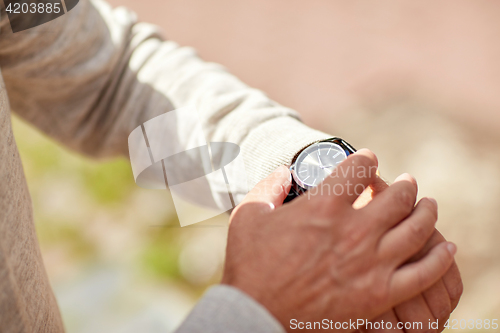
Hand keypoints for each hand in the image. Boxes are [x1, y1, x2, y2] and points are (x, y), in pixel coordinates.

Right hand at [222, 149, 455, 331]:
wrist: (256, 313)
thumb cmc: (250, 263)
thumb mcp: (249, 214)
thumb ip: (270, 185)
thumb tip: (285, 170)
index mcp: (324, 207)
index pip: (360, 167)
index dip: (366, 158)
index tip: (367, 160)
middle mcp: (354, 231)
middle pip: (398, 195)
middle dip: (404, 183)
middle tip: (406, 182)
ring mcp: (371, 263)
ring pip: (417, 228)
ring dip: (427, 211)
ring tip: (429, 205)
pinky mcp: (379, 294)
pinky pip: (424, 273)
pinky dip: (439, 257)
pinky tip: (446, 247)